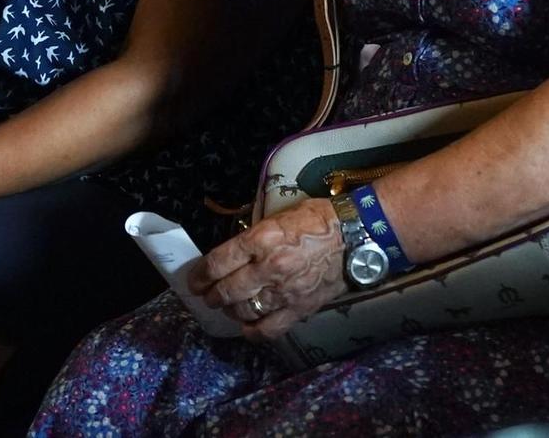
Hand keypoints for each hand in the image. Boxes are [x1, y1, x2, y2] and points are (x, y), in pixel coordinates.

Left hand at [189, 197, 346, 338]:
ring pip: (244, 310)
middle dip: (210, 295)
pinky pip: (270, 328)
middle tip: (205, 296)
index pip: (219, 262)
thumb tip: (230, 255)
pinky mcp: (301, 308)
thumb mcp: (275, 217)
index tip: (193, 280)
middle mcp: (270, 267)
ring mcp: (286, 291)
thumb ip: (252, 238)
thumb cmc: (313, 220)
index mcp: (261, 240)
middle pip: (227, 290)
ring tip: (225, 306)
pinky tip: (246, 327)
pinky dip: (253, 331)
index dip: (200, 275)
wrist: (354, 235)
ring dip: (229, 310)